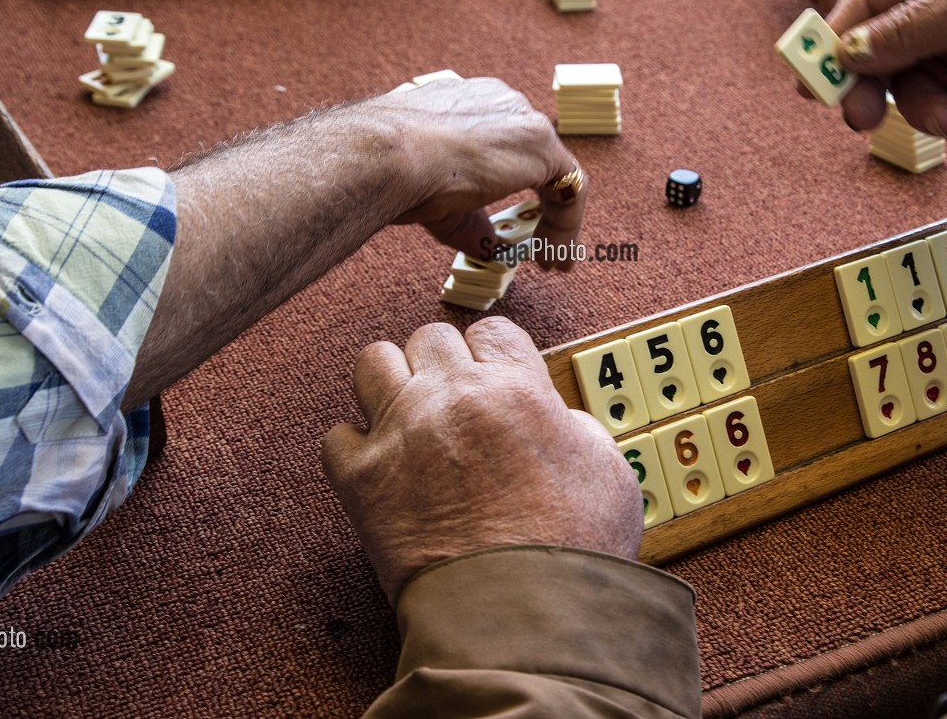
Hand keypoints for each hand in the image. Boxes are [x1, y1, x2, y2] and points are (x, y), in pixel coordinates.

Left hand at [320, 318, 643, 605]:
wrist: (521, 615)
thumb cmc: (571, 555)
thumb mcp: (611, 475)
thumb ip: (580, 432)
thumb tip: (560, 425)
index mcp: (516, 388)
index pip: (492, 331)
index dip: (494, 355)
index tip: (494, 377)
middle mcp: (452, 399)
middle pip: (430, 338)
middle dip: (443, 364)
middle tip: (452, 398)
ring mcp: (401, 434)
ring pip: (373, 362)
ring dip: (391, 383)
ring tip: (407, 414)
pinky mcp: (361, 481)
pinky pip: (335, 437)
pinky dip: (354, 448)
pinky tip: (378, 466)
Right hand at [381, 76, 587, 270]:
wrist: (384, 155)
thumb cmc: (394, 172)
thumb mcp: (437, 198)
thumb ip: (471, 219)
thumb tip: (491, 249)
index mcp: (469, 105)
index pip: (504, 143)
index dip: (511, 181)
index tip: (509, 218)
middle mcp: (500, 103)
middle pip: (535, 158)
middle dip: (540, 203)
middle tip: (538, 247)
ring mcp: (522, 119)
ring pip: (555, 173)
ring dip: (555, 220)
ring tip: (549, 258)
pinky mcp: (540, 144)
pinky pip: (569, 187)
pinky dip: (564, 224)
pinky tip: (551, 254)